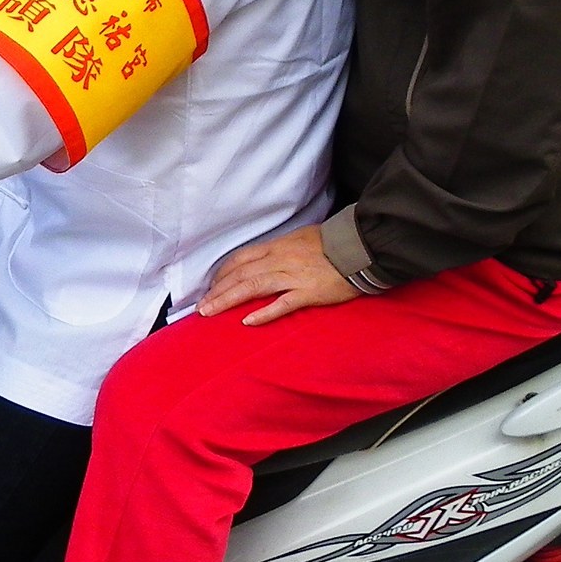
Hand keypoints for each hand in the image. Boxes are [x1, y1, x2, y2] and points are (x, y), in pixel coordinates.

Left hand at [197, 225, 363, 327]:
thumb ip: (280, 251)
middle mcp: (280, 260)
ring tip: (210, 313)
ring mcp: (294, 276)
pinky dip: (264, 312)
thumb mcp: (300, 239)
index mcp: (277, 247)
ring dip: (228, 300)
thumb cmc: (332, 244)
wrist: (361, 248)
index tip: (210, 288)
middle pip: (241, 275)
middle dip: (218, 291)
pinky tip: (247, 321)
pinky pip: (283, 304)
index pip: (241, 259)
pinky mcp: (309, 293)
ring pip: (253, 288)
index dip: (222, 274)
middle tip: (200, 307)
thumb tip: (263, 261)